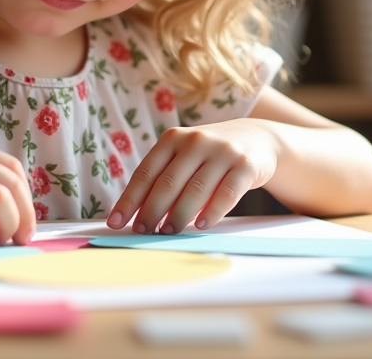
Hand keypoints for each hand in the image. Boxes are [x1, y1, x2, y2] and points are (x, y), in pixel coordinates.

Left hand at [106, 120, 278, 233]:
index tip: (116, 222)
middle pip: (168, 183)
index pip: (145, 173)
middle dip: (151, 211)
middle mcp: (195, 141)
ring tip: (167, 232)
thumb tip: (138, 216)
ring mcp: (222, 152)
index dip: (129, 200)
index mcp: (172, 139)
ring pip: (195, 190)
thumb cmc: (208, 156)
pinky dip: (212, 212)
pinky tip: (201, 225)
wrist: (255, 139)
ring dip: (179, 215)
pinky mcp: (245, 165)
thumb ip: (163, 180)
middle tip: (142, 232)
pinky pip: (226, 193)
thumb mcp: (183, 158)